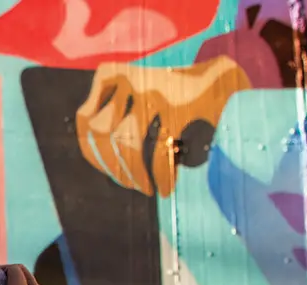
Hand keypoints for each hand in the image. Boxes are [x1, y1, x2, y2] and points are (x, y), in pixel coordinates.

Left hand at [75, 56, 249, 196]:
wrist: (222, 77)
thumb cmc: (175, 96)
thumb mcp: (137, 97)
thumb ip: (114, 117)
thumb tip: (96, 158)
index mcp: (111, 74)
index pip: (84, 119)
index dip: (91, 152)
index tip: (106, 172)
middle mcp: (127, 78)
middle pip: (103, 133)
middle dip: (112, 166)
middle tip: (129, 184)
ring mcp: (151, 90)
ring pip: (128, 143)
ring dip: (135, 174)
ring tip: (146, 189)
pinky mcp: (175, 106)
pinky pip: (158, 149)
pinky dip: (160, 174)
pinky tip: (166, 187)